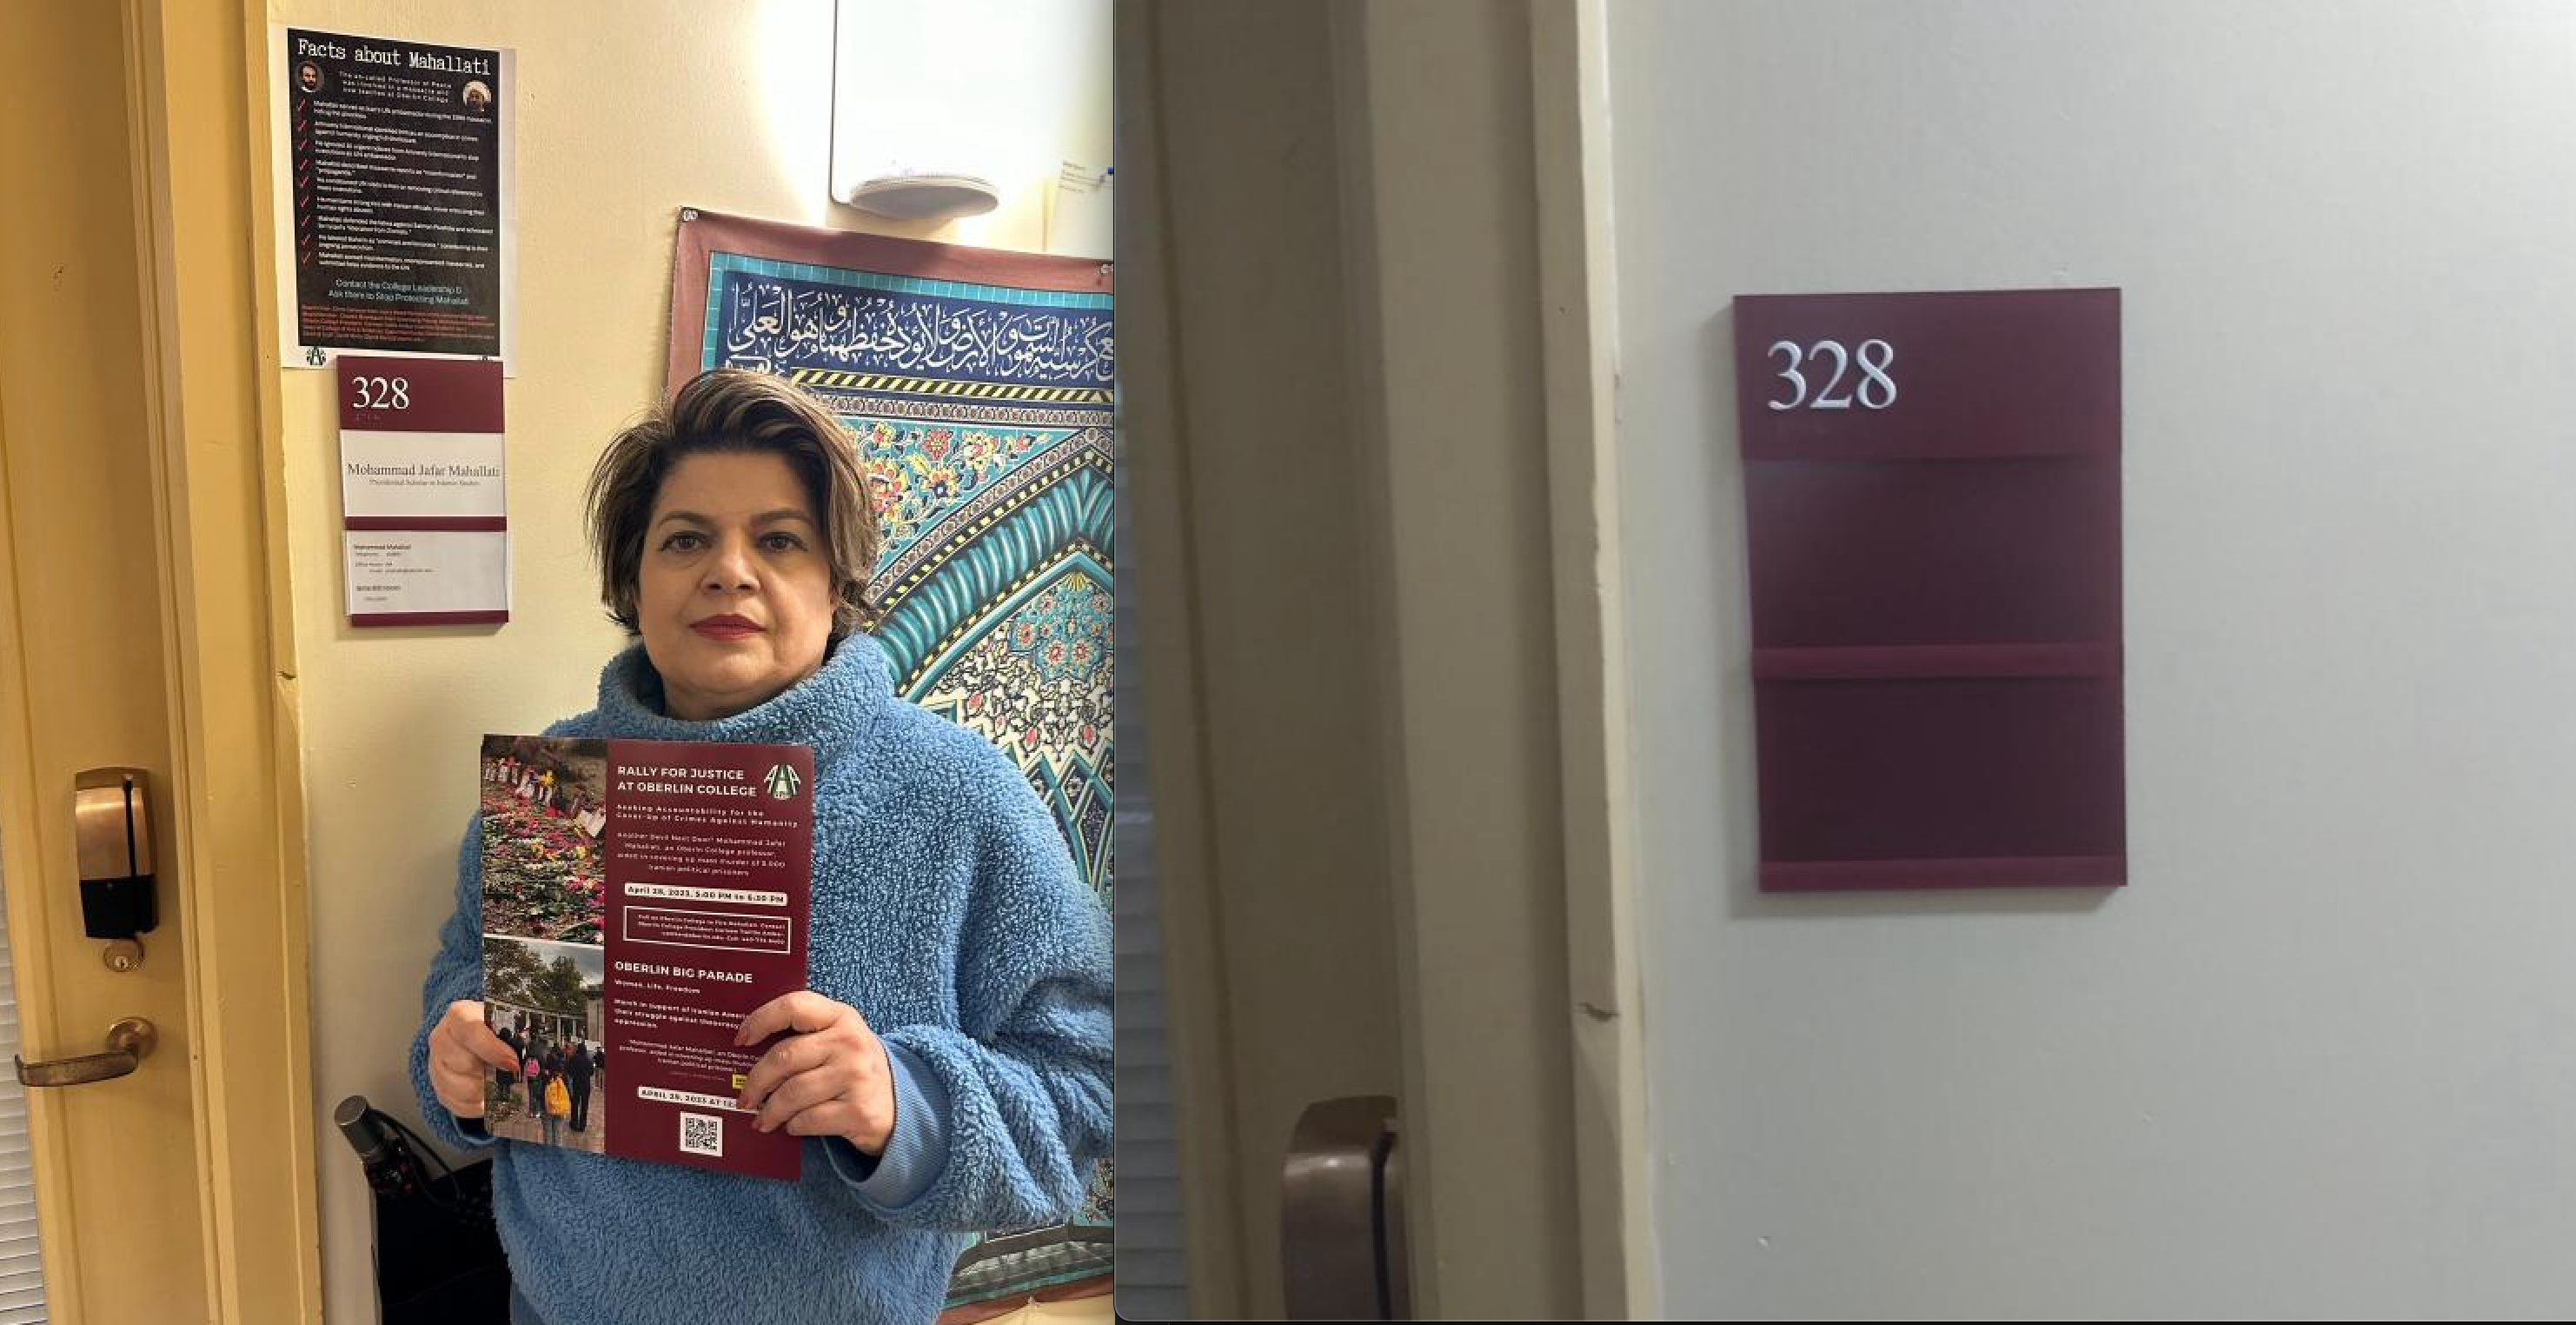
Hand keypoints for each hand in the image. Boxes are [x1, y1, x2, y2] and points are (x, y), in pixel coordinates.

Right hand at [428, 999, 516, 1118]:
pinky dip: (479, 1105)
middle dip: (492, 1073)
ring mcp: (436, 1066)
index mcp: (460, 1015)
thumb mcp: (508, 1020)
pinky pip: (459, 1105)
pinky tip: (490, 1096)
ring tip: (501, 1083)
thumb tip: (552, 1051)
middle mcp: (442, 1039)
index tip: (514, 1064)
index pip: (471, 1032)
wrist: (472, 1038)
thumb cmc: (495, 1028)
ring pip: (462, 1088)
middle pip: (466, 1064)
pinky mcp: (439, 1089)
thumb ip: (523, 1032)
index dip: (493, 1050)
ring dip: (487, 1090)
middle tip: (512, 1074)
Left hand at [735, 991, 896, 1153]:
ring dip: (770, 1111)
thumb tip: (746, 1054)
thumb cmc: (854, 1069)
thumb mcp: (839, 1040)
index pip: (794, 1006)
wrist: (901, 1103)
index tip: (741, 1040)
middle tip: (744, 1098)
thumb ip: (804, 1036)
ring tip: (763, 1119)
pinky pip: (808, 1120)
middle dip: (756, 1082)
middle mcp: (850, 1042)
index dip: (760, 1020)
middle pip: (784, 1058)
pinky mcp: (859, 1111)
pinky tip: (792, 1126)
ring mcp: (857, 1076)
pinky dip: (793, 1126)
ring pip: (792, 1093)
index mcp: (841, 1017)